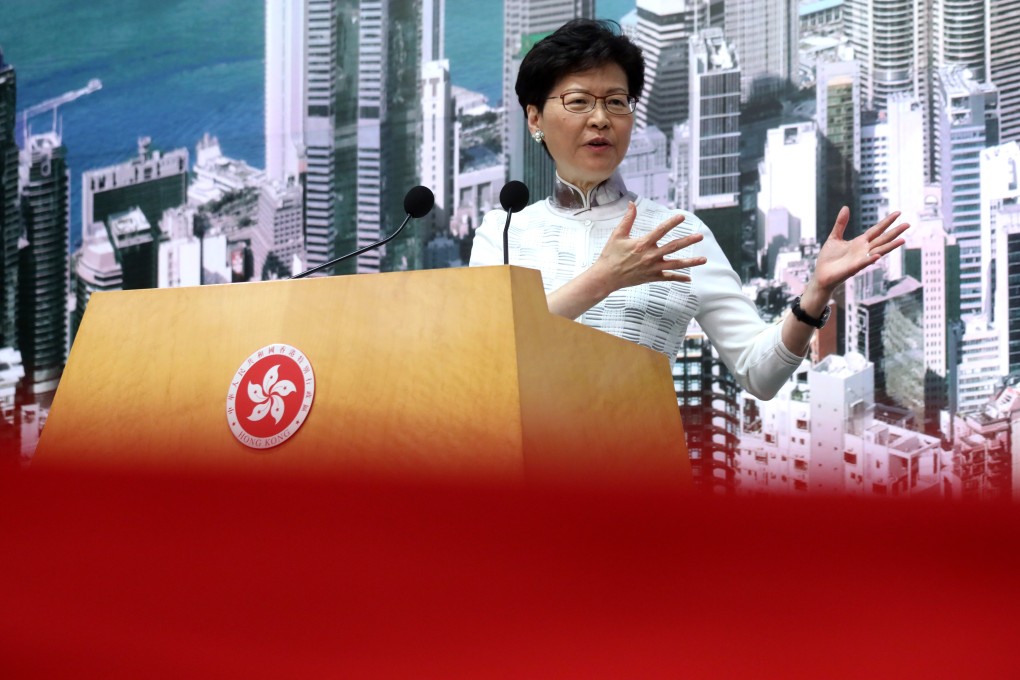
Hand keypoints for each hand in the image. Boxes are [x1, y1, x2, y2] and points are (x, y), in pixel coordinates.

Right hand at [590, 202, 706, 295]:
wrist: (606, 277)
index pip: (660, 230)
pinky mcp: (651, 277)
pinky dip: (679, 278)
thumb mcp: (617, 235)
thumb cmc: (610, 255)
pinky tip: (689, 279)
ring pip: (675, 264)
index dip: (672, 223)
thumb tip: (632, 204)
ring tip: (704, 259)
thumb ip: (627, 219)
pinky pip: (668, 278)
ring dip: (691, 262)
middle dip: (688, 241)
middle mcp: (650, 256)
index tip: (682, 217)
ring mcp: (652, 268)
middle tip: (700, 236)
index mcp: (642, 244)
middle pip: (673, 247)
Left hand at [813, 207, 909, 293]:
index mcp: (859, 242)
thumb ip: (841, 223)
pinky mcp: (852, 268)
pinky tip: (878, 255)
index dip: (887, 222)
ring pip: (878, 251)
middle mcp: (863, 250)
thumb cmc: (828, 258)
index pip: (877, 230)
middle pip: (882, 239)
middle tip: (908, 224)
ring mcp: (860, 259)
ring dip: (890, 246)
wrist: (820, 275)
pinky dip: (870, 259)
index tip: (898, 213)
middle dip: (895, 232)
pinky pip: (863, 263)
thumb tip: (846, 207)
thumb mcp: (834, 237)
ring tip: (903, 240)